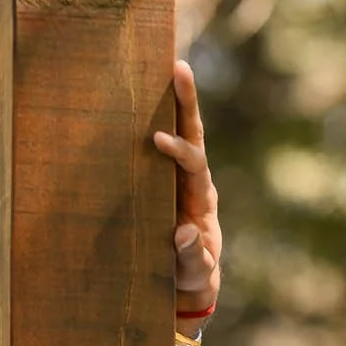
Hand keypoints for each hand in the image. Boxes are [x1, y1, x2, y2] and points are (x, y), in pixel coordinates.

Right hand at [155, 59, 221, 317]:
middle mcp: (195, 181)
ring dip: (175, 99)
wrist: (190, 282)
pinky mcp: (165, 178)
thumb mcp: (194, 274)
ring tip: (167, 63)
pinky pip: (161, 142)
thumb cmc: (192, 278)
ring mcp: (181, 177)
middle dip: (187, 102)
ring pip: (181, 131)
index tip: (158, 140)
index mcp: (203, 200)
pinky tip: (143, 89)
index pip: (195, 166)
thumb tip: (184, 233)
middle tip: (179, 67)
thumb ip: (193, 259)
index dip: (180, 151)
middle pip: (194, 134)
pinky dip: (155, 115)